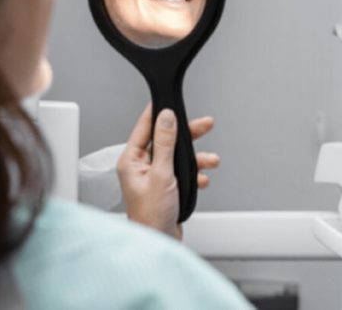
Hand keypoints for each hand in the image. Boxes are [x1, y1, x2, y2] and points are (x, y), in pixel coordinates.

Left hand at [117, 103, 220, 238]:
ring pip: (177, 157)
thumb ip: (165, 144)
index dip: (158, 113)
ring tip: (210, 160)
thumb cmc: (151, 215)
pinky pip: (182, 172)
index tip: (167, 99)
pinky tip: (201, 178)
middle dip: (187, 135)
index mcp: (131, 160)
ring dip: (195, 158)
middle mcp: (141, 166)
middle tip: (205, 124)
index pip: (144, 127)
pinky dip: (194, 174)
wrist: (160, 242)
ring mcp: (153, 176)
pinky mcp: (165, 186)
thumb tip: (166, 118)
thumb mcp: (162, 173)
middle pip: (165, 140)